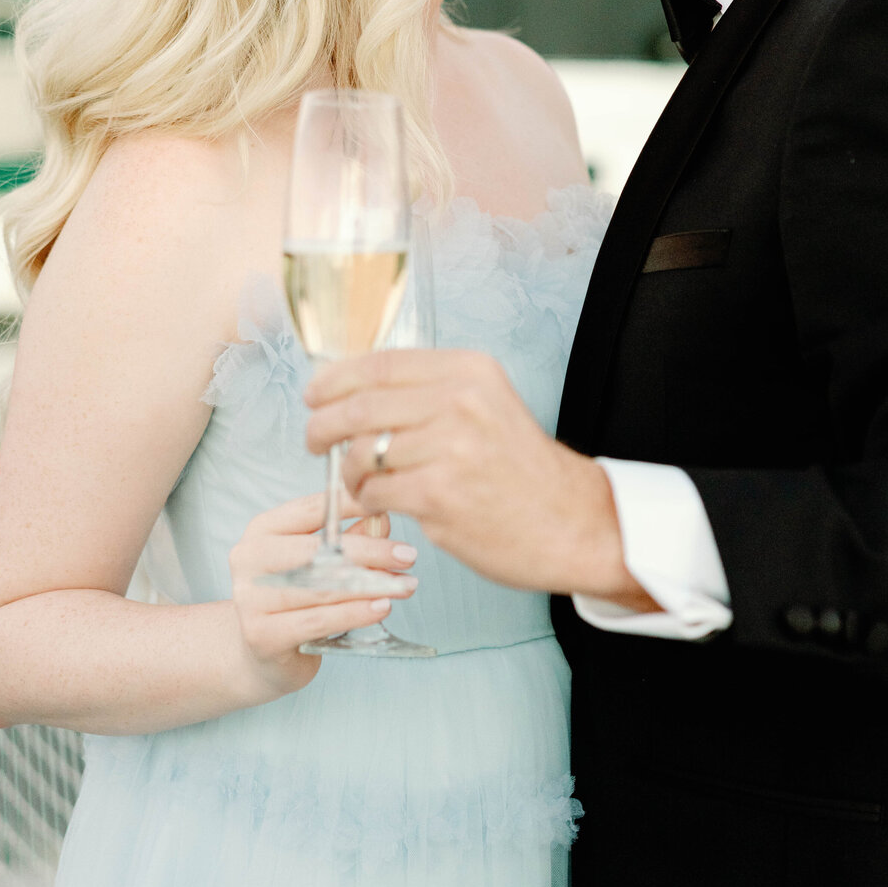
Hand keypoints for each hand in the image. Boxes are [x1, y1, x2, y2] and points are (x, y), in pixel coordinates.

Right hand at [228, 494, 417, 698]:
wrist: (262, 656)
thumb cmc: (295, 600)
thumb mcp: (318, 563)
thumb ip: (347, 539)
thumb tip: (382, 519)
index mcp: (262, 531)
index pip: (311, 509)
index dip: (351, 505)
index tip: (388, 505)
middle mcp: (249, 559)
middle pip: (317, 550)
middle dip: (370, 552)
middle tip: (407, 556)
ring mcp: (250, 598)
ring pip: (322, 588)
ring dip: (370, 586)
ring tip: (404, 585)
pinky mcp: (262, 635)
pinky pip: (319, 620)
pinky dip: (355, 613)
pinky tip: (382, 607)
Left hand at [304, 349, 646, 601]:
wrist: (573, 522)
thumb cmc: (520, 468)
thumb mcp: (486, 404)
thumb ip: (429, 392)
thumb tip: (354, 391)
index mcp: (469, 371)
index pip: (380, 365)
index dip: (335, 379)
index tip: (315, 394)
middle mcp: (460, 401)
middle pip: (360, 405)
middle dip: (323, 425)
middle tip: (315, 440)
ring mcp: (450, 448)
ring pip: (363, 451)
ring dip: (347, 471)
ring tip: (357, 481)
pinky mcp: (440, 495)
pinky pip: (376, 491)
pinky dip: (366, 499)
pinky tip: (377, 502)